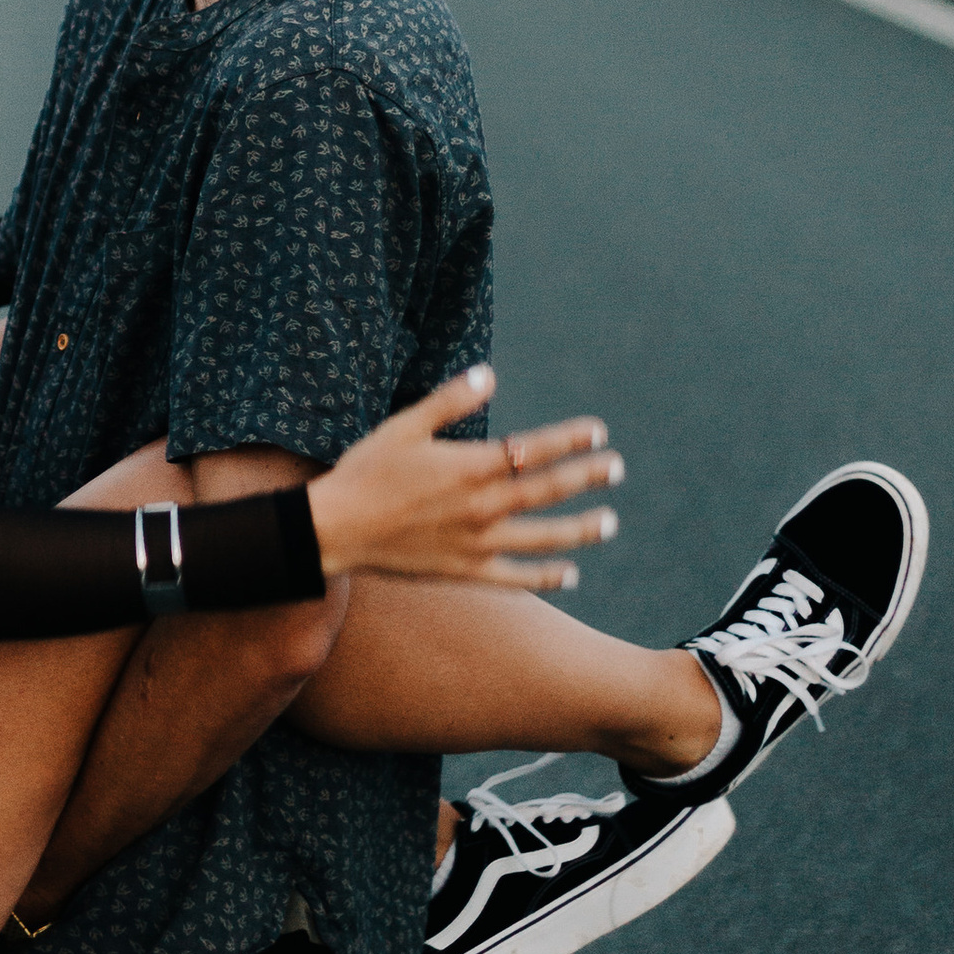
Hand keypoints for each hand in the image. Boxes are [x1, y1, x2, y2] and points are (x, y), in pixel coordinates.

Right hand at [306, 367, 622, 590]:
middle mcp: (482, 506)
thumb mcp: (405, 425)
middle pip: (548, 490)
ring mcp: (477, 543)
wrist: (336, 529)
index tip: (598, 431)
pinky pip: (516, 578)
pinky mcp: (465, 572)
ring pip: (543, 537)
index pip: (534, 449)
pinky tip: (570, 574)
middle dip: (587, 476)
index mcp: (470, 466)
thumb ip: (450, 401)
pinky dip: (546, 577)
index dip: (570, 439)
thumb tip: (490, 375)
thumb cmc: (367, 471)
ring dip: (581, 529)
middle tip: (617, 468)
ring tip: (609, 522)